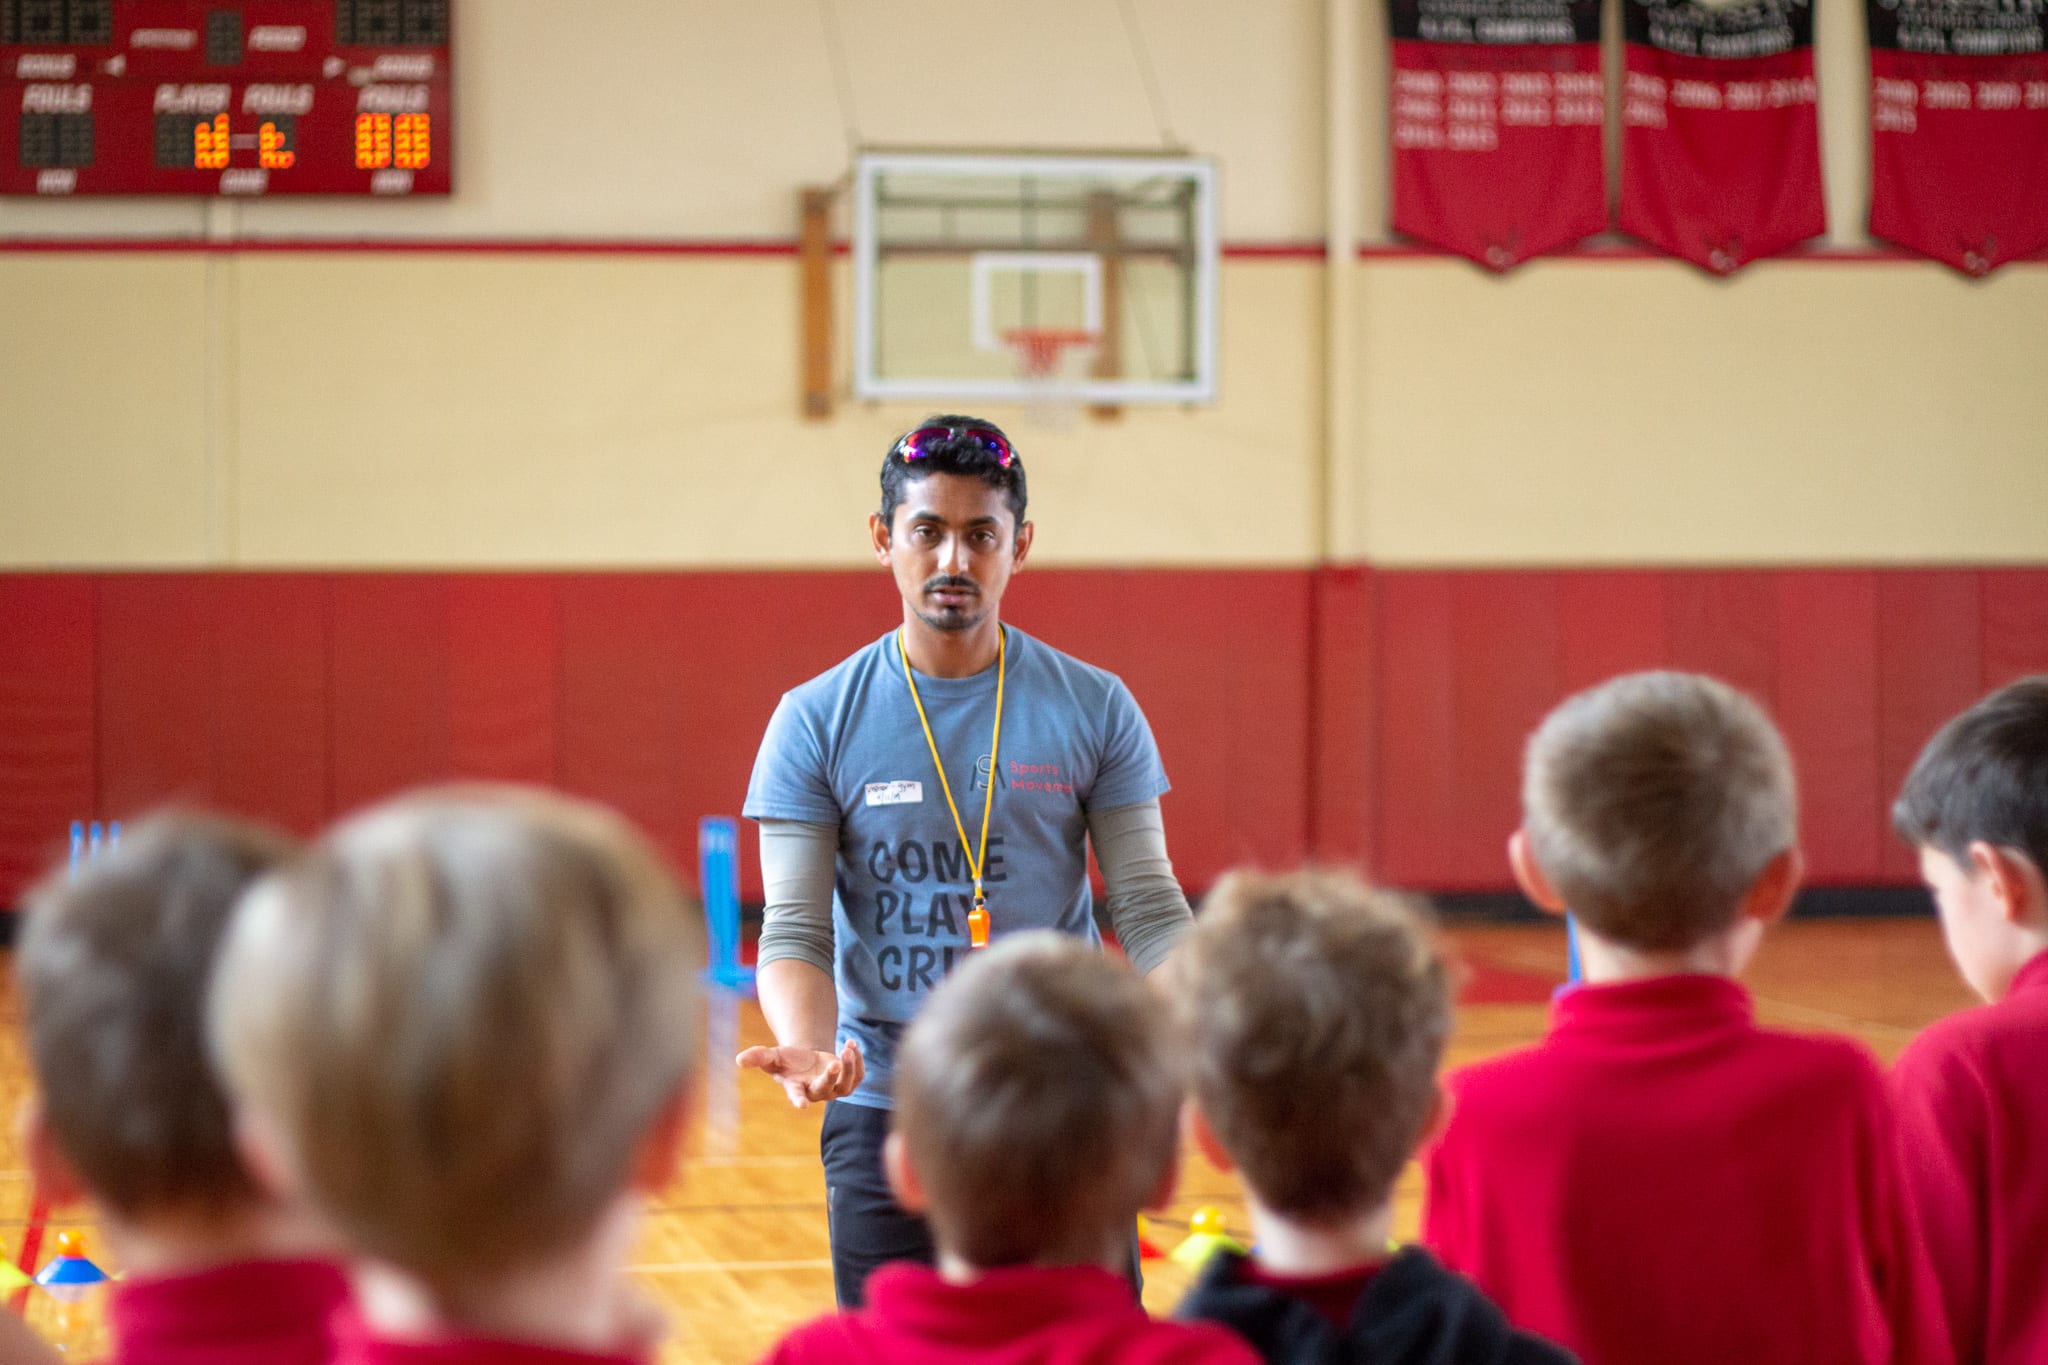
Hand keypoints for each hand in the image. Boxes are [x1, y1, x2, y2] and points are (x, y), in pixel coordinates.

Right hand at [735, 1039, 863, 1108]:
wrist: (807, 1061)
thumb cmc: (788, 1061)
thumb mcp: (772, 1056)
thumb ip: (758, 1057)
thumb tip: (739, 1059)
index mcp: (797, 1087)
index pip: (797, 1096)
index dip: (799, 1100)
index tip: (803, 1106)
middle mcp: (817, 1091)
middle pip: (826, 1088)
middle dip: (831, 1077)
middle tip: (834, 1064)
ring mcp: (834, 1088)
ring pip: (847, 1084)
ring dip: (849, 1066)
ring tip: (848, 1047)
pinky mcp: (848, 1081)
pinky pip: (858, 1076)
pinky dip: (858, 1061)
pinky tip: (851, 1045)